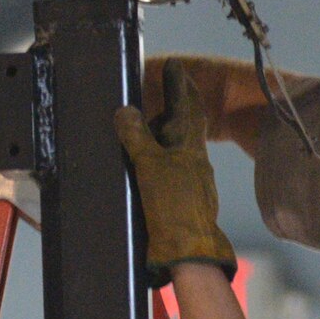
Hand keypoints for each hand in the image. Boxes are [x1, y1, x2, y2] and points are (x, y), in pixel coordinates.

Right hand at [113, 62, 234, 275]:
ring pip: (176, 148)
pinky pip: (167, 168)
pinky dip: (156, 157)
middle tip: (156, 91)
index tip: (175, 66)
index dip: (180, 85)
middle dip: (172, 107)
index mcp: (190, 146)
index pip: (188, 106)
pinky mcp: (180, 199)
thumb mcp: (150, 167)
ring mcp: (189, 180)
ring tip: (143, 123)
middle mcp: (193, 160)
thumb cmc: (173, 207)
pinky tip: (144, 163)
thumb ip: (137, 138)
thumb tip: (126, 110)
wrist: (188, 252)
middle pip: (184, 126)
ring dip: (162, 134)